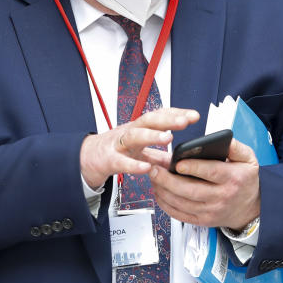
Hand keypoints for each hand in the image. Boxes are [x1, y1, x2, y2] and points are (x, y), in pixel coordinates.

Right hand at [80, 107, 199, 189]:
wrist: (87, 158)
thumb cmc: (116, 150)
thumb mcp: (141, 151)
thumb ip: (160, 155)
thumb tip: (180, 161)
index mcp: (140, 128)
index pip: (159, 115)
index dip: (176, 113)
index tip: (194, 115)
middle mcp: (130, 131)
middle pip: (148, 120)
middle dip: (167, 119)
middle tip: (185, 121)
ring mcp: (119, 144)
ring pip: (135, 135)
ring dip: (152, 135)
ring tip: (168, 138)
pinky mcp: (109, 160)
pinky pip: (122, 162)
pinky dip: (134, 165)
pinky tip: (146, 168)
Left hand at [149, 139, 259, 230]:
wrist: (250, 209)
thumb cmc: (245, 180)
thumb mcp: (248, 159)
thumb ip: (235, 147)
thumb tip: (222, 138)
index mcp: (233, 178)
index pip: (211, 172)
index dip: (193, 168)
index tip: (177, 163)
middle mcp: (222, 197)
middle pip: (191, 190)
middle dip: (169, 180)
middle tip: (154, 169)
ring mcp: (211, 211)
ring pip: (182, 203)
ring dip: (164, 191)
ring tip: (153, 178)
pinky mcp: (203, 221)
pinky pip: (180, 215)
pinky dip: (166, 205)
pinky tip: (159, 193)